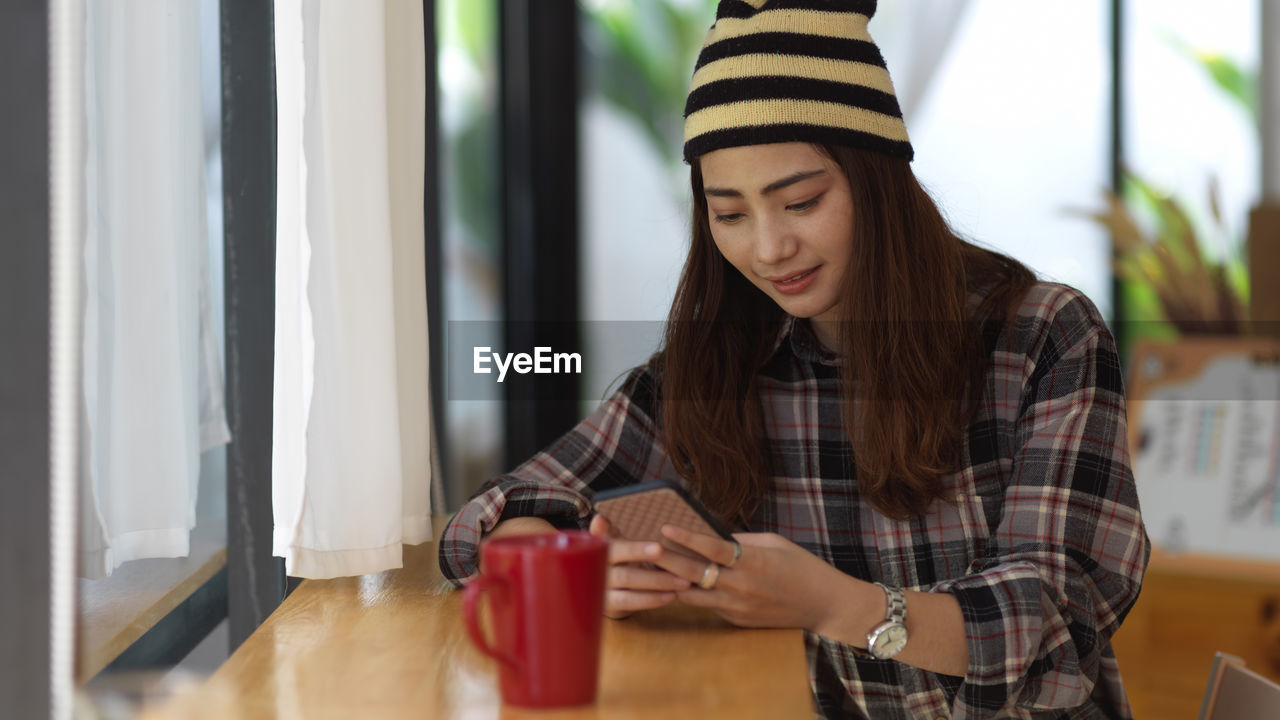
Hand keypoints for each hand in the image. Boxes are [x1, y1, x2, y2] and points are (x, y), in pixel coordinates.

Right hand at [588, 515, 691, 619]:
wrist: (603, 591)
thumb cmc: (614, 561)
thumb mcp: (611, 544)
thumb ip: (609, 531)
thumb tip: (600, 518)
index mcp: (600, 550)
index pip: (614, 544)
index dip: (633, 547)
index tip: (657, 546)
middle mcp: (596, 569)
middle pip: (623, 564)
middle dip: (645, 558)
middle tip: (668, 554)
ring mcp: (602, 588)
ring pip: (629, 582)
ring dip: (659, 581)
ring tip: (683, 581)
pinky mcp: (609, 605)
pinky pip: (631, 601)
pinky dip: (652, 598)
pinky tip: (671, 595)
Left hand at [659, 525, 839, 630]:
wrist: (822, 605)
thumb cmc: (801, 567)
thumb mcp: (774, 543)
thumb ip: (741, 541)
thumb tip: (710, 536)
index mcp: (753, 562)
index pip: (712, 548)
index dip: (687, 537)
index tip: (665, 526)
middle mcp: (742, 586)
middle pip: (695, 572)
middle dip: (666, 560)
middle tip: (644, 548)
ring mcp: (737, 607)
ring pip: (693, 594)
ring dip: (672, 581)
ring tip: (650, 568)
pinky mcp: (736, 621)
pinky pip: (707, 605)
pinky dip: (691, 593)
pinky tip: (675, 583)